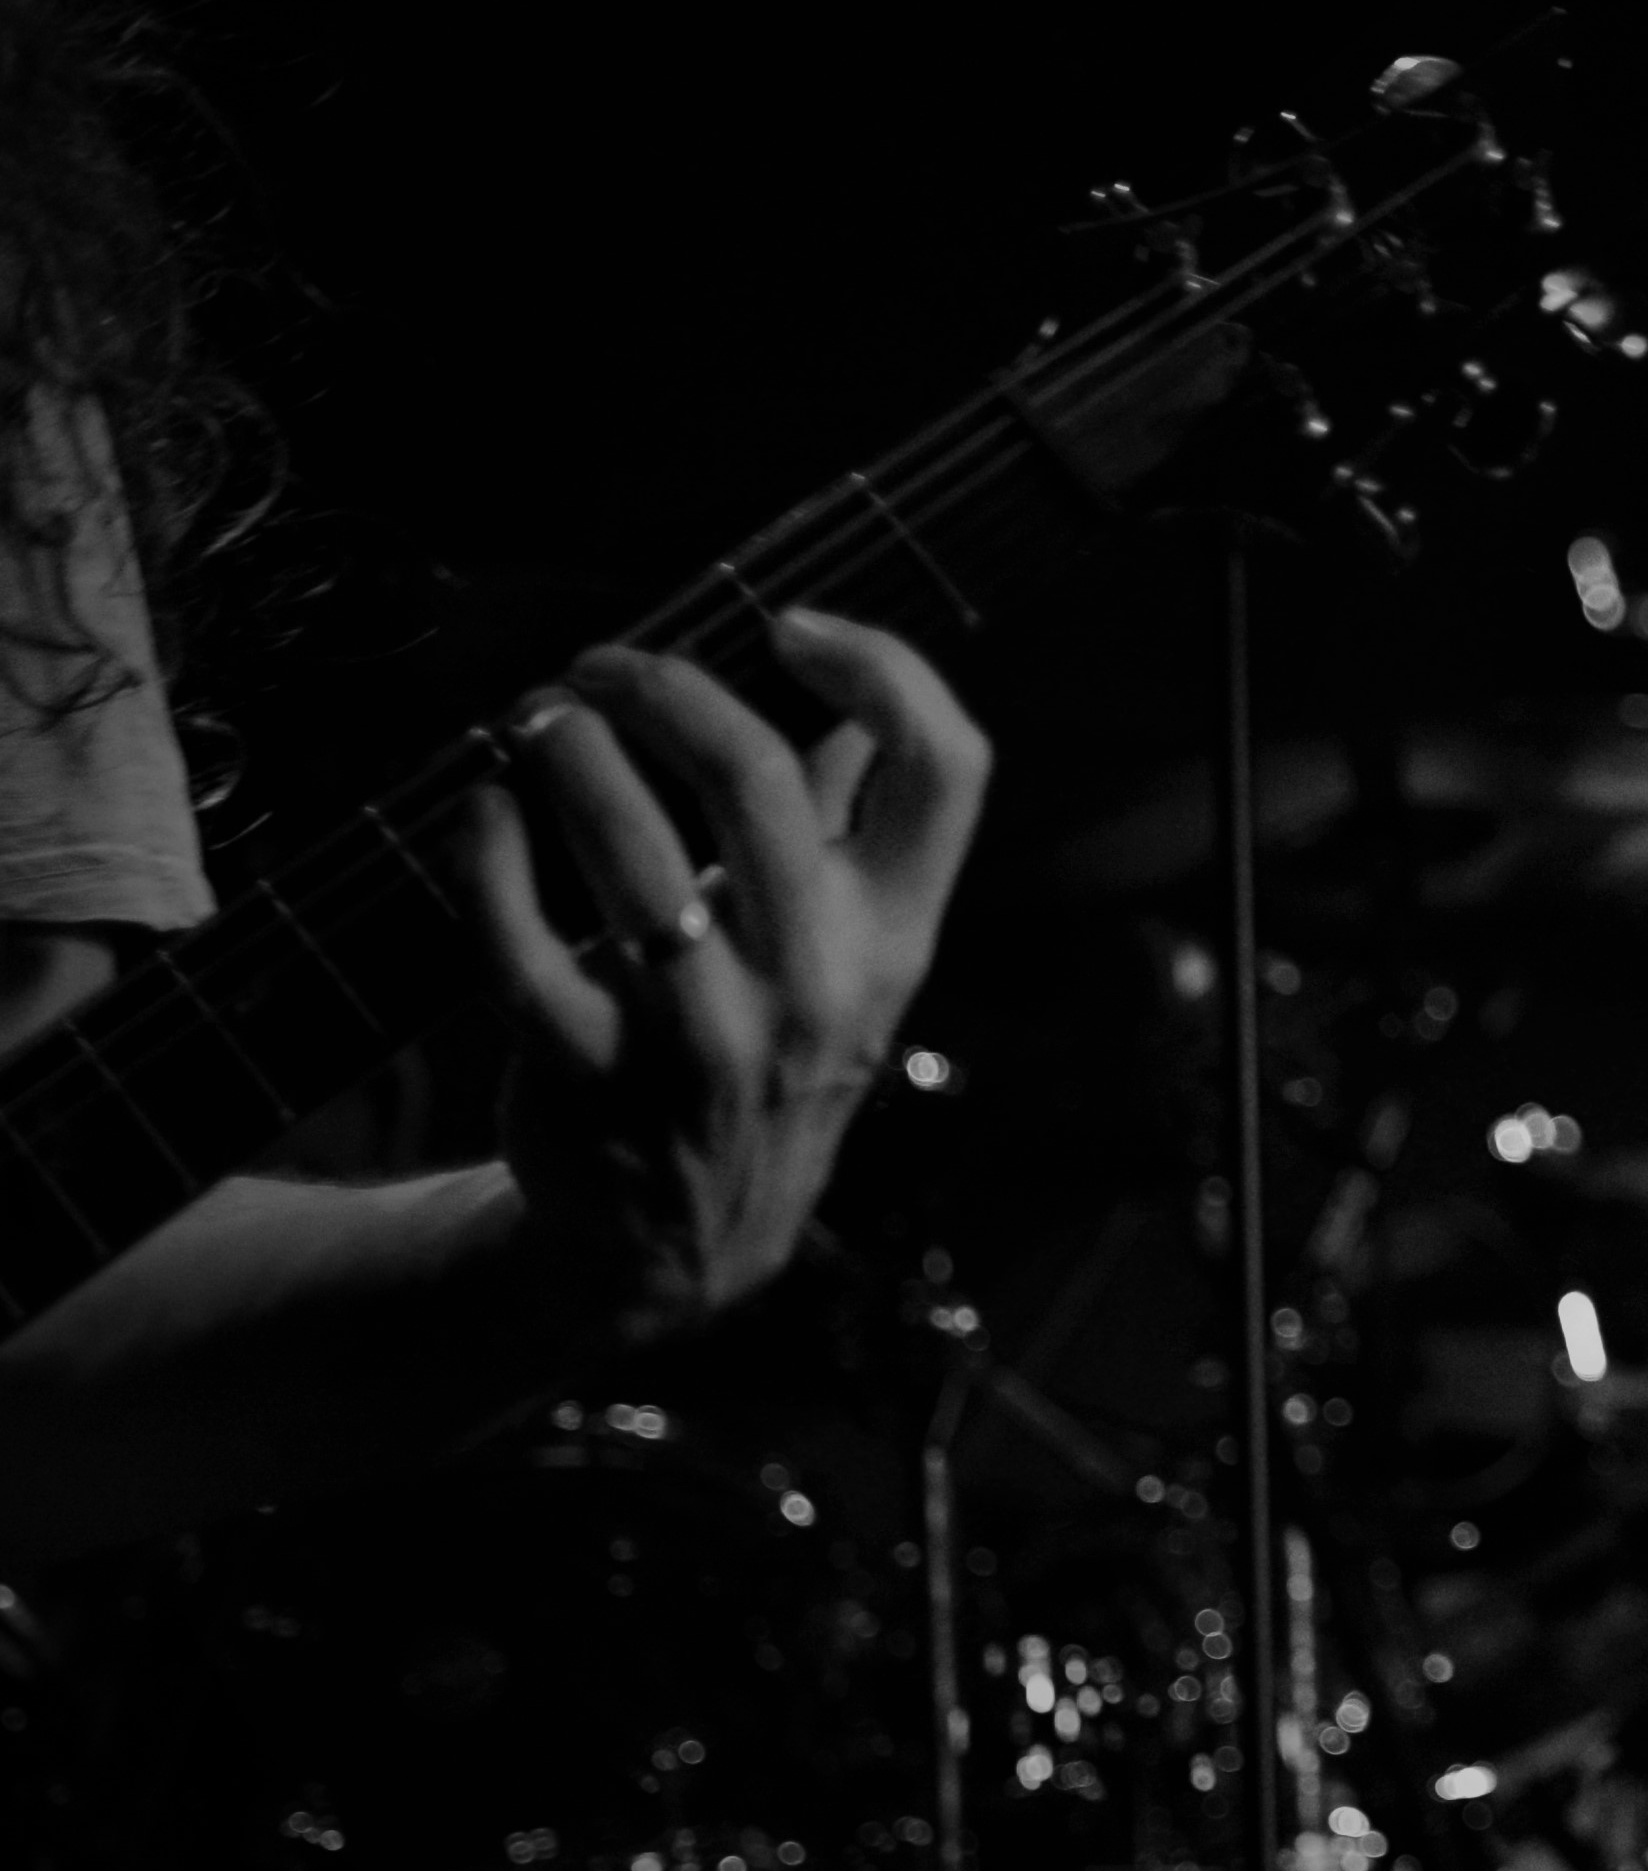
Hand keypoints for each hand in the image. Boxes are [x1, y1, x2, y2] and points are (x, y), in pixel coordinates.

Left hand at [456, 607, 990, 1351]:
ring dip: (565, 752)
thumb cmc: (761, 1055)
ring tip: (532, 719)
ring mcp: (706, 1036)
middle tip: (599, 665)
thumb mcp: (847, 959)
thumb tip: (853, 693)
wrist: (678, 1241)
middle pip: (759, 778)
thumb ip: (853, 830)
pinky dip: (484, 856)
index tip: (789, 629)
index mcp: (896, 934)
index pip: (947, 767)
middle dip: (663, 689)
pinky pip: (517, 944)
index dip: (882, 667)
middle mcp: (818, 983)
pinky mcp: (592, 1075)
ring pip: (630, 852)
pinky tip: (478, 809)